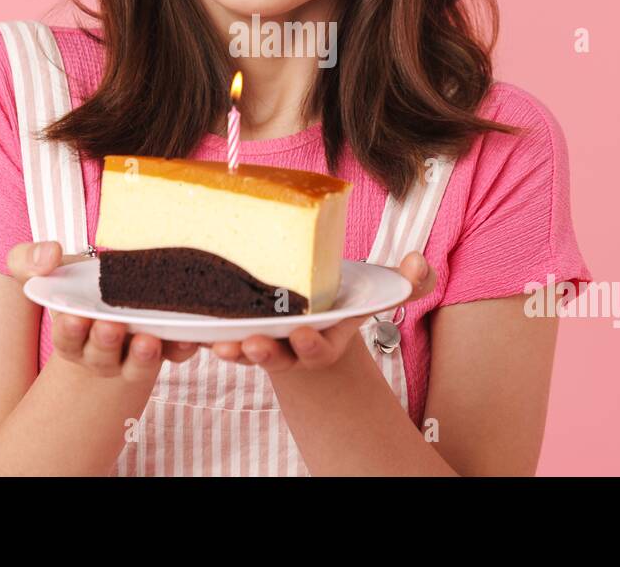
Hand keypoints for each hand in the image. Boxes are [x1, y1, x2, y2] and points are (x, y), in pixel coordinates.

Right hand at [6, 240, 200, 382]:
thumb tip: (48, 255)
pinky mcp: (166, 346)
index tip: (74, 318)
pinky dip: (181, 348)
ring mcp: (134, 352)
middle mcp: (102, 352)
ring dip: (143, 356)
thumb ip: (30, 260)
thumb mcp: (41, 265)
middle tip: (110, 326)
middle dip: (104, 343)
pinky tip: (188, 336)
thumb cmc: (72, 276)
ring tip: (147, 340)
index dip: (70, 332)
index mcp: (71, 334)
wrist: (113, 281)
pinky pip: (175, 353)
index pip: (67, 340)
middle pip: (101, 357)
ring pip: (138, 364)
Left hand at [208, 251, 437, 373]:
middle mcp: (296, 347)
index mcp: (328, 337)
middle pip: (282, 357)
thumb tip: (418, 262)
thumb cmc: (348, 298)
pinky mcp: (243, 334)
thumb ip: (409, 279)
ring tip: (222, 344)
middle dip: (268, 353)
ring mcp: (269, 342)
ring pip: (250, 353)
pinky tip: (201, 330)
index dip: (312, 344)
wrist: (314, 305)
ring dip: (236, 352)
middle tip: (255, 343)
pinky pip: (227, 340)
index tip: (303, 331)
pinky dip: (214, 338)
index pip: (321, 348)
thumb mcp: (381, 286)